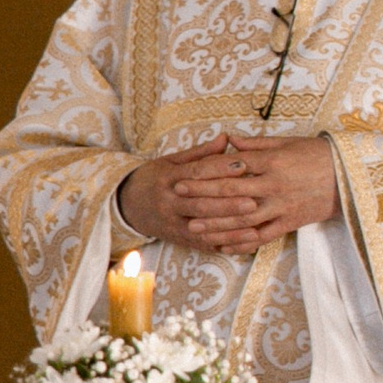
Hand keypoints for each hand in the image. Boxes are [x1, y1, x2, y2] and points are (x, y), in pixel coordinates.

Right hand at [117, 135, 255, 250]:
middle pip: (201, 204)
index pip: (196, 173)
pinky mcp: (180, 239)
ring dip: (230, 230)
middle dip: (228, 205)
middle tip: (253, 201)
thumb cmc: (154, 179)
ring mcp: (174, 223)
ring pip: (204, 228)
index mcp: (167, 178)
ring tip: (255, 227)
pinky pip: (204, 244)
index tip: (243, 165)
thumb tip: (226, 138)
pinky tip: (245, 243)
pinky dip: (226, 244)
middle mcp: (169, 203)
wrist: (127, 206)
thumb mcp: (171, 162)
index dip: (219, 169)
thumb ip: (200, 154)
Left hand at [161, 134, 341, 254]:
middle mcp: (273, 185)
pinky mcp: (291, 222)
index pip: (230, 167)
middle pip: (230, 191)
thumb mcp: (288, 142)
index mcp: (271, 161)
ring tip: (194, 227)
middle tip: (178, 197)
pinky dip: (243, 242)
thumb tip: (229, 141)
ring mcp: (282, 206)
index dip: (204, 171)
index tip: (184, 174)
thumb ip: (256, 143)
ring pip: (243, 218)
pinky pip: (264, 236)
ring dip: (217, 223)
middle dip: (202, 195)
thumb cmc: (318, 155)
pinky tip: (225, 246)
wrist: (351, 177)